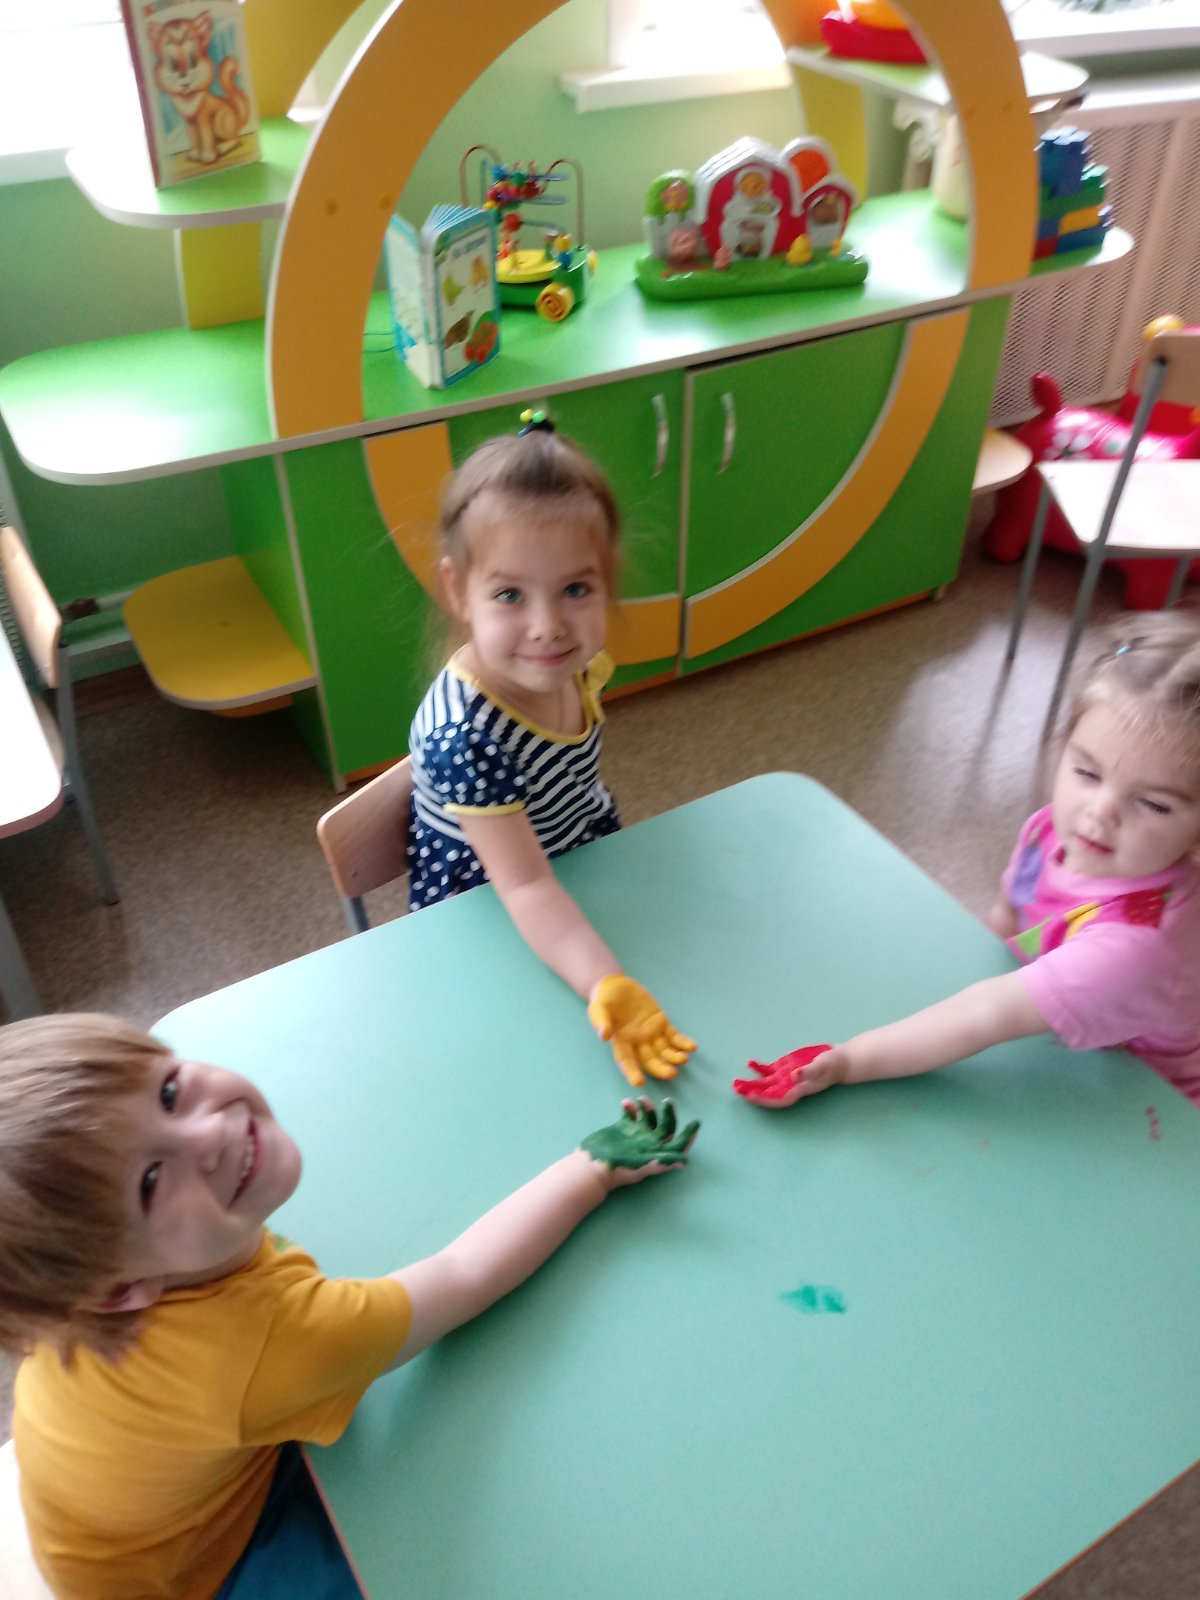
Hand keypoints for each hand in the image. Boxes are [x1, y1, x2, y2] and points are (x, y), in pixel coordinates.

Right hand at [581, 1097, 699, 1186]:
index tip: (696, 1123)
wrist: (591, 1167)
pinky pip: (630, 1114)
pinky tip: (626, 1103)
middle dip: (668, 1114)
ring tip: (641, 1100)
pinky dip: (630, 1107)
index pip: (677, 1144)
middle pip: (665, 1127)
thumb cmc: (617, 1169)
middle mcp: (648, 1143)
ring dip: (648, 1107)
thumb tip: (684, 1162)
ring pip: (648, 1117)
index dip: (688, 1136)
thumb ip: (662, 1162)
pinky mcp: (620, 1128)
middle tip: (667, 1101)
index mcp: (656, 1153)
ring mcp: (634, 1135)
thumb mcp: (641, 1165)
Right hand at [587, 974, 695, 1087]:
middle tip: (671, 1074)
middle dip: (660, 1068)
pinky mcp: (661, 1023)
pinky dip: (683, 1042)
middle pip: (650, 1060)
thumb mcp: (598, 1008)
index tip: (639, 1083)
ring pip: (664, 1051)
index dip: (632, 1072)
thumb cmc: (604, 1000)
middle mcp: (637, 1042)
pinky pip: (674, 1036)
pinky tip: (692, 1047)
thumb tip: (604, 1036)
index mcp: (621, 1042)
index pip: (626, 1060)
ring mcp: (651, 1034)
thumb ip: (601, 1021)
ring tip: (683, 1059)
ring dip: (674, 1057)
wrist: (616, 986)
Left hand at [732, 1043, 838, 1107]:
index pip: (777, 1099)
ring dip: (750, 1083)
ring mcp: (785, 1077)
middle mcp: (788, 1086)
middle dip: (750, 1092)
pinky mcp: (785, 1067)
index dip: (763, 1099)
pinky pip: (768, 1070)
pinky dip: (758, 1068)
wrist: (838, 1060)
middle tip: (735, 1088)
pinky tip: (749, 1063)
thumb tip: (793, 1076)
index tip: (750, 1096)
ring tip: (735, 1082)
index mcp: (796, 1090)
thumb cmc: (832, 1065)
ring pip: (764, 1083)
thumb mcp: (821, 1066)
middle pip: (766, 1093)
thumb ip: (808, 1072)